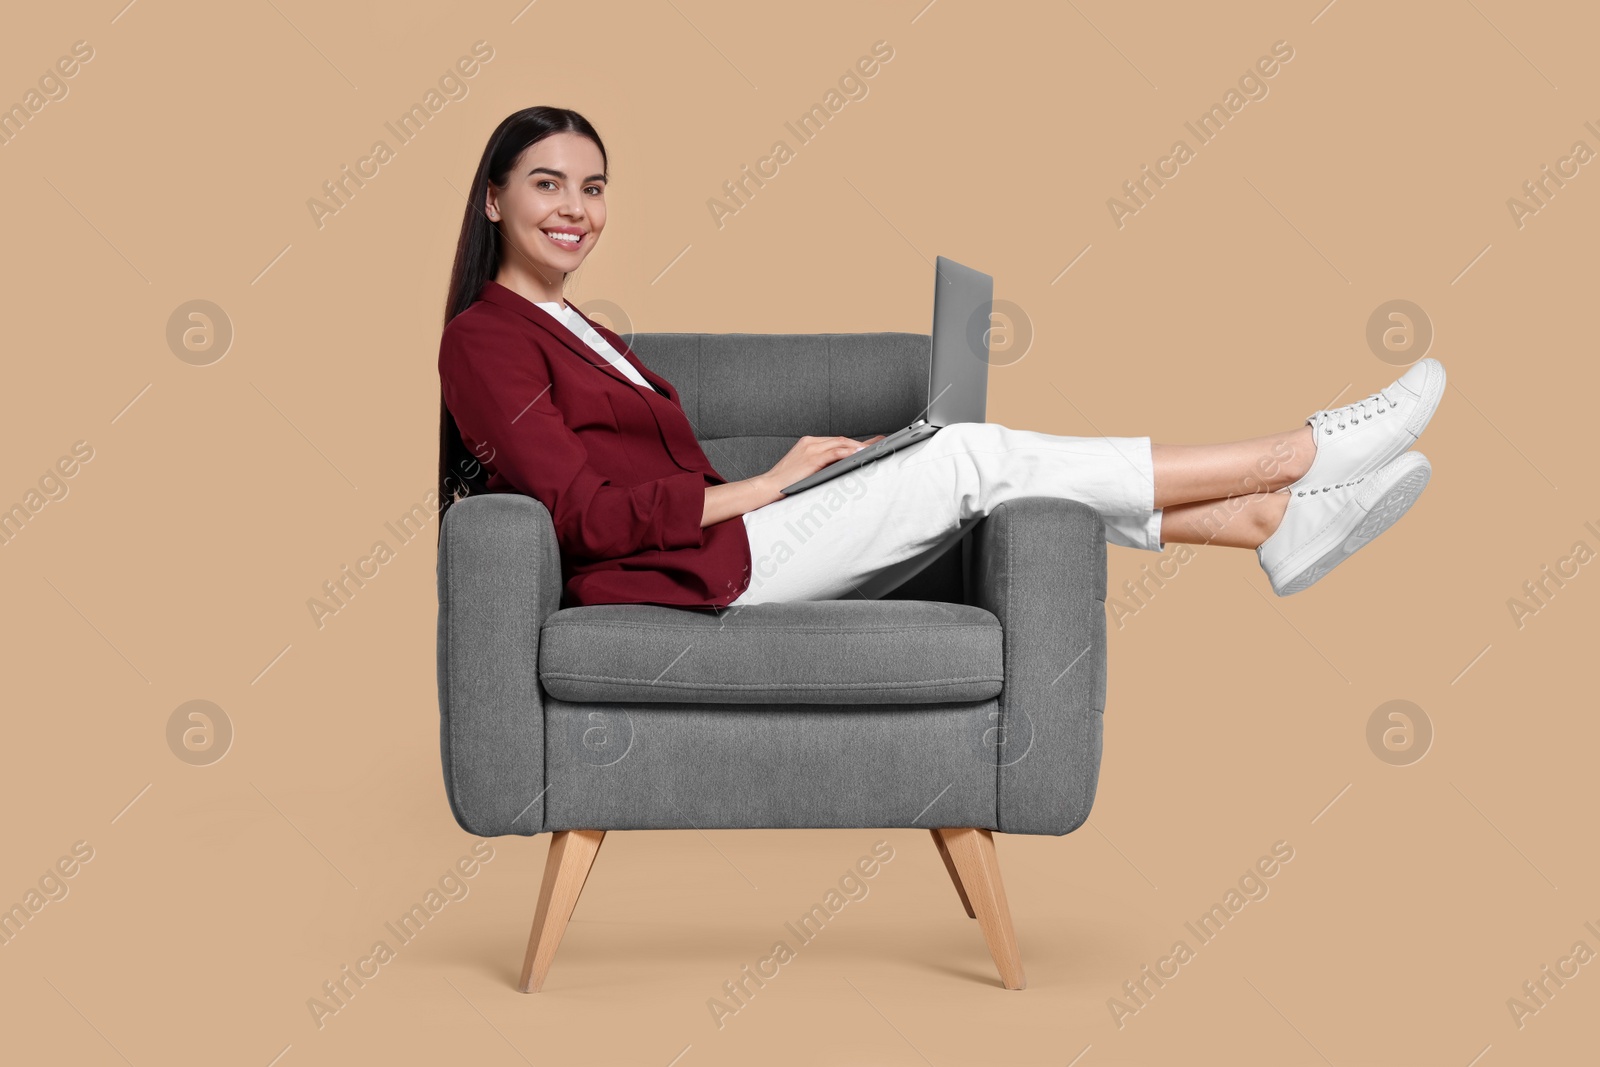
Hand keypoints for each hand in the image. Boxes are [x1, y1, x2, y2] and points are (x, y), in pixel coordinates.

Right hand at [762, 434, 886, 497]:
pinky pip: (834, 452)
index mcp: (808, 443)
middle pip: (840, 440)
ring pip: (840, 443)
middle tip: (878, 445)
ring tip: (873, 451)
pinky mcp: (811, 457)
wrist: (768, 487)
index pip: (836, 441)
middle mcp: (810, 442)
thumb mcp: (805, 470)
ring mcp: (810, 448)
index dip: (853, 442)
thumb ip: (820, 466)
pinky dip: (848, 452)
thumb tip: (840, 469)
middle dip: (860, 443)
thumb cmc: (786, 483)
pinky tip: (859, 455)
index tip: (870, 444)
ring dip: (858, 447)